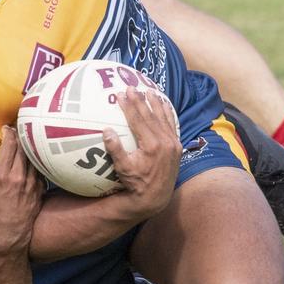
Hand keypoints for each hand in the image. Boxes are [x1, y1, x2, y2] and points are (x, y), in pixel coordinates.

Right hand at [0, 127, 42, 251]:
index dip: (9, 132)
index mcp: (2, 176)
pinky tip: (31, 158)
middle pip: (24, 147)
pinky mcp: (40, 190)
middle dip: (20, 136)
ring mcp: (32, 184)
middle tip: (14, 130)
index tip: (5, 128)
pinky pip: (40, 169)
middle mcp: (19, 178)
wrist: (8, 236)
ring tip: (24, 140)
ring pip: (34, 157)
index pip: (11, 145)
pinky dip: (36, 161)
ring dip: (29, 147)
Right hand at [105, 88, 181, 218]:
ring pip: (164, 118)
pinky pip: (172, 125)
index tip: (121, 94)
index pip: (138, 120)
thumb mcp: (123, 169)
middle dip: (140, 101)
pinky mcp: (177, 147)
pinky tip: (164, 105)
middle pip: (151, 116)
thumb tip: (106, 131)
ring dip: (156, 104)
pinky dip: (168, 114)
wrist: (156, 196)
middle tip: (132, 88)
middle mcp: (165, 142)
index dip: (129, 106)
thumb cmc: (136, 183)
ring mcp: (173, 144)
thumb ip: (115, 150)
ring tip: (149, 91)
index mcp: (151, 145)